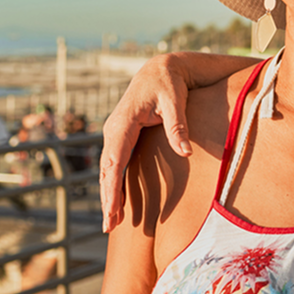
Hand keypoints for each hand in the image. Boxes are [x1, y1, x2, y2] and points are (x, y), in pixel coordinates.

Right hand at [100, 53, 192, 231]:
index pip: (114, 161)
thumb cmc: (169, 83)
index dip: (112, 188)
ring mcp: (116, 134)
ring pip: (109, 169)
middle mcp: (114, 130)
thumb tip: (185, 152)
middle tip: (110, 226)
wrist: (161, 68)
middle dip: (108, 199)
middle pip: (107, 170)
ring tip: (112, 222)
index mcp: (122, 124)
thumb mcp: (175, 101)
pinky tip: (118, 201)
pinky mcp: (123, 137)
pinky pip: (116, 164)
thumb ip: (178, 126)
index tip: (113, 210)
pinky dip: (115, 183)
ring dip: (110, 194)